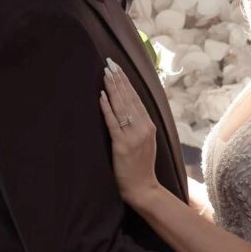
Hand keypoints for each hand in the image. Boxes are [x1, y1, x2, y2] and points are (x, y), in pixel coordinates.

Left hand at [100, 59, 158, 205]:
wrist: (143, 188)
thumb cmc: (140, 166)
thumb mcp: (144, 141)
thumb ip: (138, 125)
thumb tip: (128, 107)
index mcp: (149, 125)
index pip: (136, 98)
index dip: (126, 82)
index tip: (118, 67)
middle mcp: (144, 128)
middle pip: (129, 98)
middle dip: (118, 79)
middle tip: (109, 63)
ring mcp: (134, 136)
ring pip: (122, 107)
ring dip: (113, 88)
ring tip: (105, 73)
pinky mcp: (123, 145)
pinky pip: (114, 123)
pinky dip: (107, 108)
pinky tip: (101, 96)